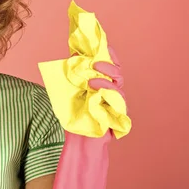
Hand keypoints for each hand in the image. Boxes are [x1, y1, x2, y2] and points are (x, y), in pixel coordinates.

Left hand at [50, 46, 125, 188]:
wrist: (76, 143)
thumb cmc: (74, 116)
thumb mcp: (70, 90)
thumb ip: (74, 73)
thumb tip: (71, 51)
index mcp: (104, 84)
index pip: (111, 66)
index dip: (109, 55)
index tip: (102, 45)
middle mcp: (112, 94)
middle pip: (118, 75)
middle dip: (108, 66)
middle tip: (94, 63)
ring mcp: (114, 107)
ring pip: (119, 89)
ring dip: (106, 82)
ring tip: (90, 81)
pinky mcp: (114, 120)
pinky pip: (117, 107)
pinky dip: (107, 98)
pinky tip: (95, 94)